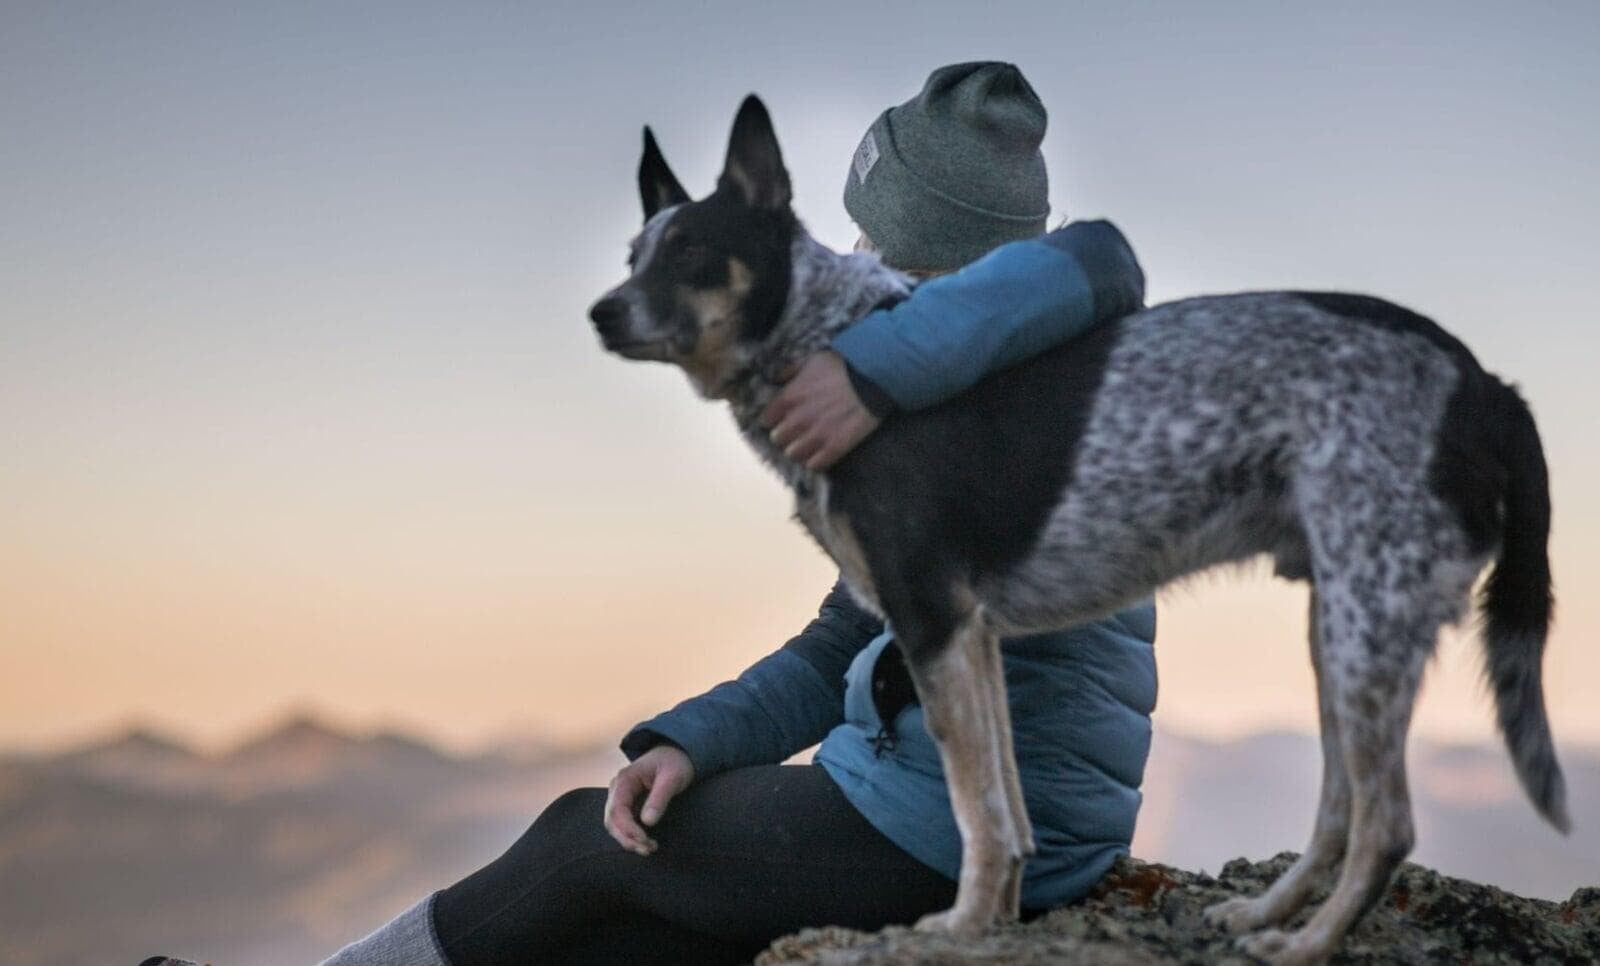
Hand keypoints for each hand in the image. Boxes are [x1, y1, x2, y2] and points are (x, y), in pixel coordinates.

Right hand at [603, 744, 694, 855]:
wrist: (677, 753)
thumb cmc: (675, 762)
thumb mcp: (672, 778)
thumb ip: (659, 798)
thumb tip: (647, 822)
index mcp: (625, 779)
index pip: (617, 809)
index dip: (627, 828)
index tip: (644, 840)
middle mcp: (618, 789)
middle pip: (612, 820)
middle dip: (627, 838)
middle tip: (648, 850)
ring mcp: (621, 797)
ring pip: (615, 825)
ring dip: (629, 840)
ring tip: (649, 849)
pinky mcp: (628, 804)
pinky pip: (623, 824)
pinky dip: (632, 836)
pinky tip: (647, 843)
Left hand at [759, 351, 880, 470]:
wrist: (873, 378)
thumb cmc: (842, 366)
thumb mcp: (811, 361)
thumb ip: (790, 372)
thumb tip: (777, 380)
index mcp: (789, 398)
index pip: (765, 420)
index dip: (773, 420)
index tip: (781, 419)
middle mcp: (797, 419)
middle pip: (777, 439)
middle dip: (786, 435)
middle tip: (797, 432)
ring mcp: (815, 435)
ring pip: (793, 454)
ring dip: (799, 449)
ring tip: (809, 444)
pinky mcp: (834, 447)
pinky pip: (814, 465)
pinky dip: (816, 461)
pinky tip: (822, 453)